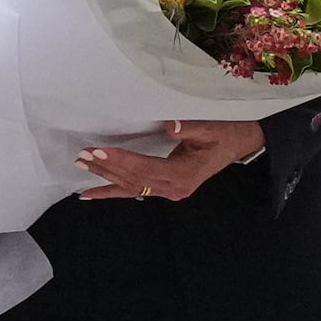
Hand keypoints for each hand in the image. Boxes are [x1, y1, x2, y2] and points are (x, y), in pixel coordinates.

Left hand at [76, 118, 262, 202]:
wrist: (239, 143)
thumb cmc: (225, 132)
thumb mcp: (211, 127)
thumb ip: (191, 127)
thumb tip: (171, 126)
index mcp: (185, 174)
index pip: (146, 168)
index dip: (122, 160)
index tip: (100, 150)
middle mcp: (175, 188)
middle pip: (134, 179)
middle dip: (107, 167)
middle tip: (83, 155)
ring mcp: (169, 191)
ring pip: (131, 186)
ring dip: (105, 177)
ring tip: (81, 165)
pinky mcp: (165, 188)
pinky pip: (134, 192)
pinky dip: (110, 192)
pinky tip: (89, 194)